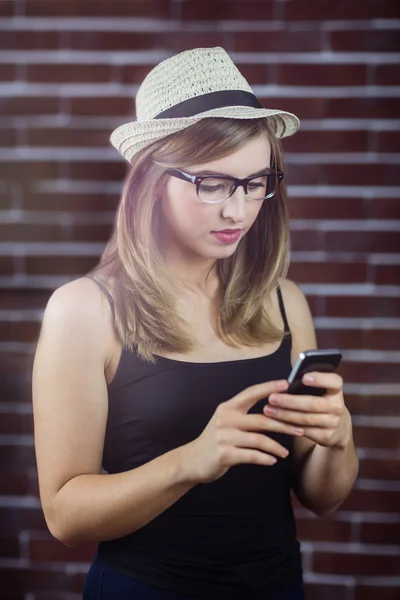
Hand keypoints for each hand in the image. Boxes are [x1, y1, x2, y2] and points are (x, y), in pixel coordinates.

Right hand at [183, 379, 304, 484]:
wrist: (192, 461)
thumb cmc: (216, 440)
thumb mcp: (226, 421)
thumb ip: (244, 415)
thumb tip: (274, 409)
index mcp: (228, 407)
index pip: (251, 393)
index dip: (269, 387)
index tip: (287, 383)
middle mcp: (226, 419)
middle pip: (261, 419)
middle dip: (284, 425)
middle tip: (300, 429)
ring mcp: (224, 437)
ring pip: (258, 439)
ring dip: (276, 446)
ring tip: (285, 453)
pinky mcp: (224, 454)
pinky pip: (251, 455)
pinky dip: (264, 459)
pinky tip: (272, 461)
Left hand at [263, 372, 351, 448]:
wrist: (337, 426)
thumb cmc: (321, 400)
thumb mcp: (321, 391)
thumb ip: (307, 384)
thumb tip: (286, 379)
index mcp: (336, 390)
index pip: (334, 381)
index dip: (320, 379)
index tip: (304, 377)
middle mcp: (338, 406)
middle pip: (313, 403)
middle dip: (290, 401)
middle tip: (272, 398)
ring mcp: (334, 423)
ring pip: (306, 419)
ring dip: (285, 415)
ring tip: (268, 410)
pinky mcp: (327, 436)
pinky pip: (304, 431)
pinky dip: (288, 427)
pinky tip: (276, 422)